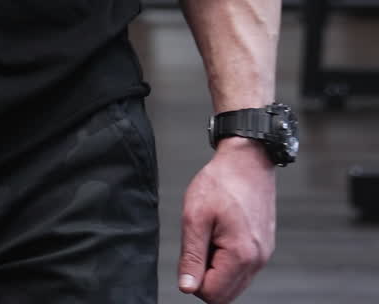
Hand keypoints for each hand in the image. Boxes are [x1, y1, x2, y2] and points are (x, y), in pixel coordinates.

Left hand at [177, 138, 275, 302]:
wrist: (248, 160)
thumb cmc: (222, 181)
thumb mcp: (195, 216)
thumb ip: (191, 255)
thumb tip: (187, 287)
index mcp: (241, 254)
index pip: (212, 294)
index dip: (194, 279)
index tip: (192, 252)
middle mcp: (257, 260)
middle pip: (225, 294)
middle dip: (207, 276)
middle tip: (201, 243)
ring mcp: (263, 254)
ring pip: (234, 283)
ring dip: (217, 268)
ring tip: (212, 235)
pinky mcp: (264, 247)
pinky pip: (242, 269)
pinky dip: (228, 259)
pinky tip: (222, 233)